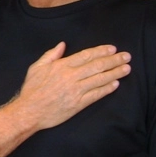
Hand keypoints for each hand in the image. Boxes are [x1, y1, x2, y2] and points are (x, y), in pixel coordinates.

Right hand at [15, 43, 130, 130]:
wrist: (29, 112)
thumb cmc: (32, 89)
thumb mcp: (36, 67)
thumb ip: (51, 55)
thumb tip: (62, 44)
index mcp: (62, 66)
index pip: (86, 55)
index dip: (101, 51)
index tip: (112, 48)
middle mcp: (71, 77)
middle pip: (97, 66)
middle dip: (114, 60)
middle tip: (127, 56)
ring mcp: (76, 91)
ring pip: (99, 79)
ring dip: (115, 73)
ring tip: (126, 68)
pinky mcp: (78, 104)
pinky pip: (96, 95)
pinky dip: (106, 89)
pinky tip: (116, 84)